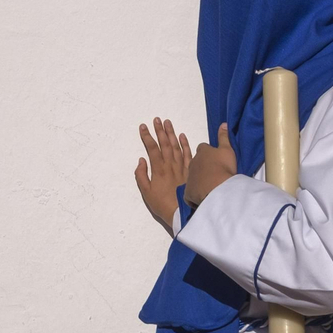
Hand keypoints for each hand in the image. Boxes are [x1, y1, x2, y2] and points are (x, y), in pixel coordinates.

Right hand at [134, 117, 190, 234]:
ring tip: (167, 122)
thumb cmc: (163, 204)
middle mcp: (170, 165)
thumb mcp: (146, 193)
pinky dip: (185, 144)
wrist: (183, 213)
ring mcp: (182, 167)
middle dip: (159, 130)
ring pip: (176, 146)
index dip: (147, 136)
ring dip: (171, 133)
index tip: (143, 126)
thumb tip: (141, 160)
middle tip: (156, 119)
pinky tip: (182, 136)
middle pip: (165, 144)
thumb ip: (141, 176)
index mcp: (158, 169)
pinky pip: (189, 154)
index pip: (152, 148)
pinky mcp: (191, 171)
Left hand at [184, 123, 238, 208]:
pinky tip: (199, 195)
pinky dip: (194, 192)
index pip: (203, 148)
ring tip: (206, 183)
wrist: (216, 187)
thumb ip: (224, 137)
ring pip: (191, 176)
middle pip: (195, 161)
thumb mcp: (227, 150)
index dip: (208, 152)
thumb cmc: (223, 167)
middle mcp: (193, 163)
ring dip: (197, 178)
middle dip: (200, 164)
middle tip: (210, 170)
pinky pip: (189, 191)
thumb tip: (223, 124)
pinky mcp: (188, 191)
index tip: (214, 157)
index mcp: (202, 152)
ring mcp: (189, 177)